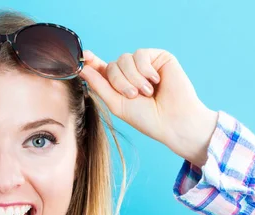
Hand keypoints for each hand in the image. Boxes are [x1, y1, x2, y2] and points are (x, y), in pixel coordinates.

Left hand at [80, 48, 218, 166]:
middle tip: (134, 96)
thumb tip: (82, 68)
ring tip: (147, 92)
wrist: (172, 120)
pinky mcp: (158, 57)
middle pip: (112, 65)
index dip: (92, 62)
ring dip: (133, 79)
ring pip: (125, 59)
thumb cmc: (146, 117)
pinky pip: (140, 55)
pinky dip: (145, 70)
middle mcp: (131, 72)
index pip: (102, 69)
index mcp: (119, 84)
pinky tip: (156, 82)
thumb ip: (98, 85)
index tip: (84, 57)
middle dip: (120, 82)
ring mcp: (145, 64)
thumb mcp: (116, 103)